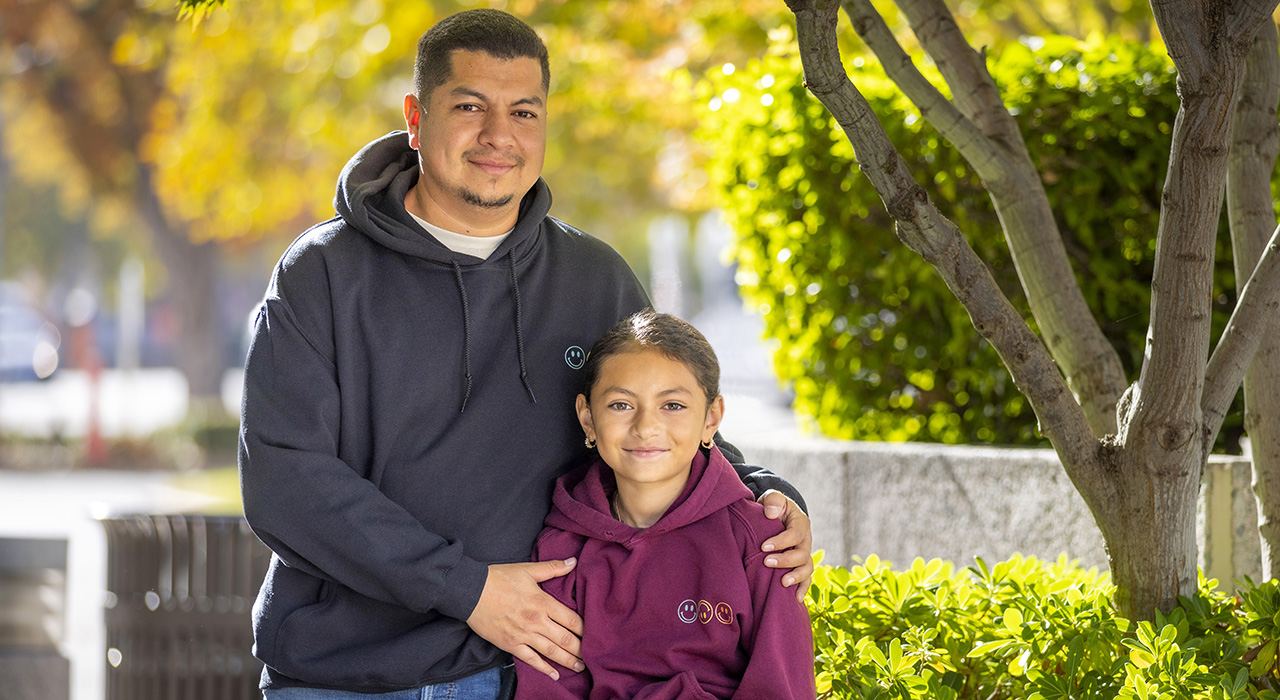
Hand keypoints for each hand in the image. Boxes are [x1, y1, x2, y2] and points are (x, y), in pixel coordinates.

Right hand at [467, 559, 584, 679]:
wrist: (470, 591)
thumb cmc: (499, 578)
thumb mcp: (528, 569)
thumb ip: (553, 568)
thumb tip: (574, 561)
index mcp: (543, 602)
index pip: (572, 620)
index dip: (586, 630)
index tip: (596, 635)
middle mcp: (537, 621)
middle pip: (566, 639)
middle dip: (581, 649)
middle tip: (593, 657)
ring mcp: (524, 635)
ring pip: (551, 652)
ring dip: (568, 661)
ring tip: (580, 667)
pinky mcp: (511, 644)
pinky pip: (531, 659)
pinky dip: (544, 668)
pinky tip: (554, 674)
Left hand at [758, 490, 814, 602]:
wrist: (776, 516)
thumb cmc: (773, 507)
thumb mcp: (773, 498)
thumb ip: (773, 500)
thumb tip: (771, 513)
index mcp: (800, 522)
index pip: (795, 534)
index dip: (781, 541)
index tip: (763, 546)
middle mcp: (806, 540)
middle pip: (802, 554)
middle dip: (785, 560)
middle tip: (767, 562)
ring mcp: (805, 554)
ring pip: (807, 568)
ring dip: (796, 577)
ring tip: (782, 583)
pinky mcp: (800, 565)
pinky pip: (806, 579)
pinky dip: (803, 589)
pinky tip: (795, 599)